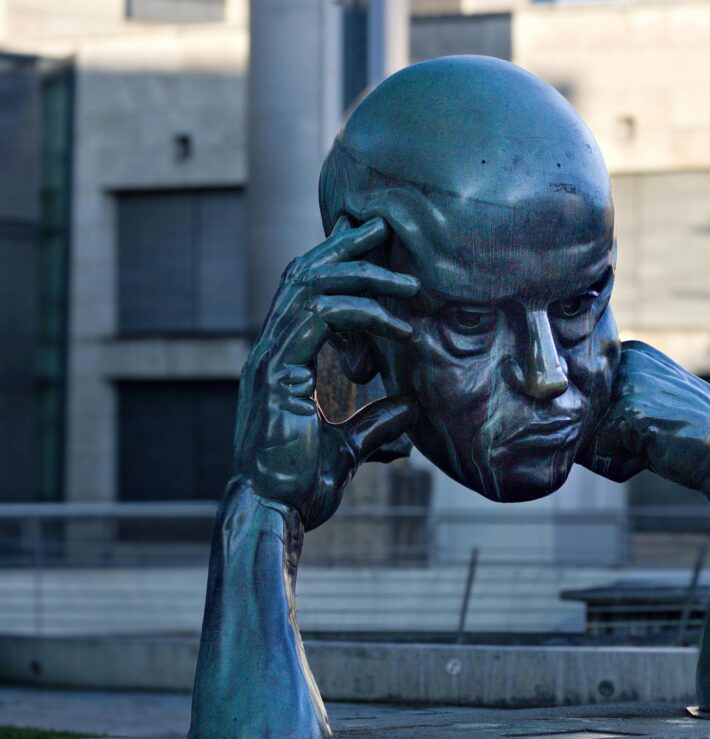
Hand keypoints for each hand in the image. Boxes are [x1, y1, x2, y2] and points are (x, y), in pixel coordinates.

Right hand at [233, 217, 419, 529]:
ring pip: (312, 286)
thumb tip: (410, 409)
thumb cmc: (302, 484)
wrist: (274, 512)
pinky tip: (399, 328)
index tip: (373, 246)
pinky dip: (362, 314)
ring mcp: (271, 358)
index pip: (306, 294)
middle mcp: (272, 351)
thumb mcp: (350, 446)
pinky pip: (320, 318)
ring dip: (363, 277)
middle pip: (304, 274)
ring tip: (409, 284)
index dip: (337, 264)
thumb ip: (377, 423)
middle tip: (384, 226)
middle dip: (344, 246)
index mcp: (283, 361)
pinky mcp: (279, 372)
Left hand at [579, 341, 709, 499]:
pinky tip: (657, 454)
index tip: (648, 423)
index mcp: (630, 351)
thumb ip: (608, 402)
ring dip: (616, 454)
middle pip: (582, 417)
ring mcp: (629, 383)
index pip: (585, 399)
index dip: (610, 425)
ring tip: (656, 445)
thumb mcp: (647, 404)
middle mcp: (626, 359)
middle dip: (608, 440)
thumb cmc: (686, 436)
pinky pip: (600, 455)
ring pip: (588, 438)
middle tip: (654, 437)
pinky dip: (623, 466)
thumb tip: (556, 418)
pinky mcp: (631, 412)